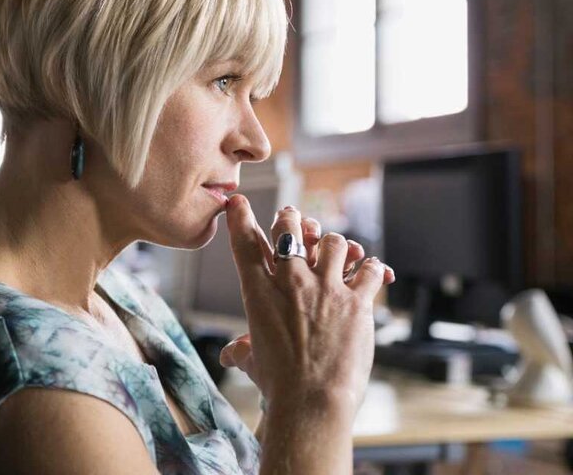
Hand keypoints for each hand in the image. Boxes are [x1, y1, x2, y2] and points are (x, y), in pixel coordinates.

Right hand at [219, 214, 371, 388]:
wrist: (310, 399)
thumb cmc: (277, 383)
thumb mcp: (252, 361)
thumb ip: (242, 350)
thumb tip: (230, 354)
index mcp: (258, 292)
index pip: (245, 243)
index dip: (240, 217)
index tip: (238, 202)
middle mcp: (291, 282)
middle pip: (290, 228)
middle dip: (293, 219)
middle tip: (296, 219)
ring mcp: (326, 289)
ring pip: (335, 242)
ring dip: (337, 245)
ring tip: (339, 252)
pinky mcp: (357, 302)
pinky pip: (370, 270)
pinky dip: (372, 269)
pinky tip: (372, 272)